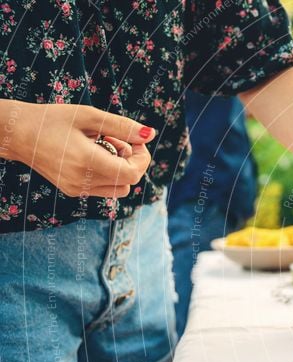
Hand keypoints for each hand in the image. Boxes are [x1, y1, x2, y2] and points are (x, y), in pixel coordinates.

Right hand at [1, 100, 154, 197]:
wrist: (17, 133)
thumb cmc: (53, 119)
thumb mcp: (90, 116)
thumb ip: (122, 126)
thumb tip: (150, 135)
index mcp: (86, 161)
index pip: (132, 174)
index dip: (142, 158)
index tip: (137, 141)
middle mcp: (82, 181)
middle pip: (128, 182)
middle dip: (132, 161)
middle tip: (118, 139)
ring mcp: (76, 189)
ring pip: (118, 189)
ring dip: (120, 169)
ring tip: (104, 146)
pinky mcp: (72, 191)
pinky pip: (103, 189)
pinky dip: (107, 174)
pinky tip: (93, 155)